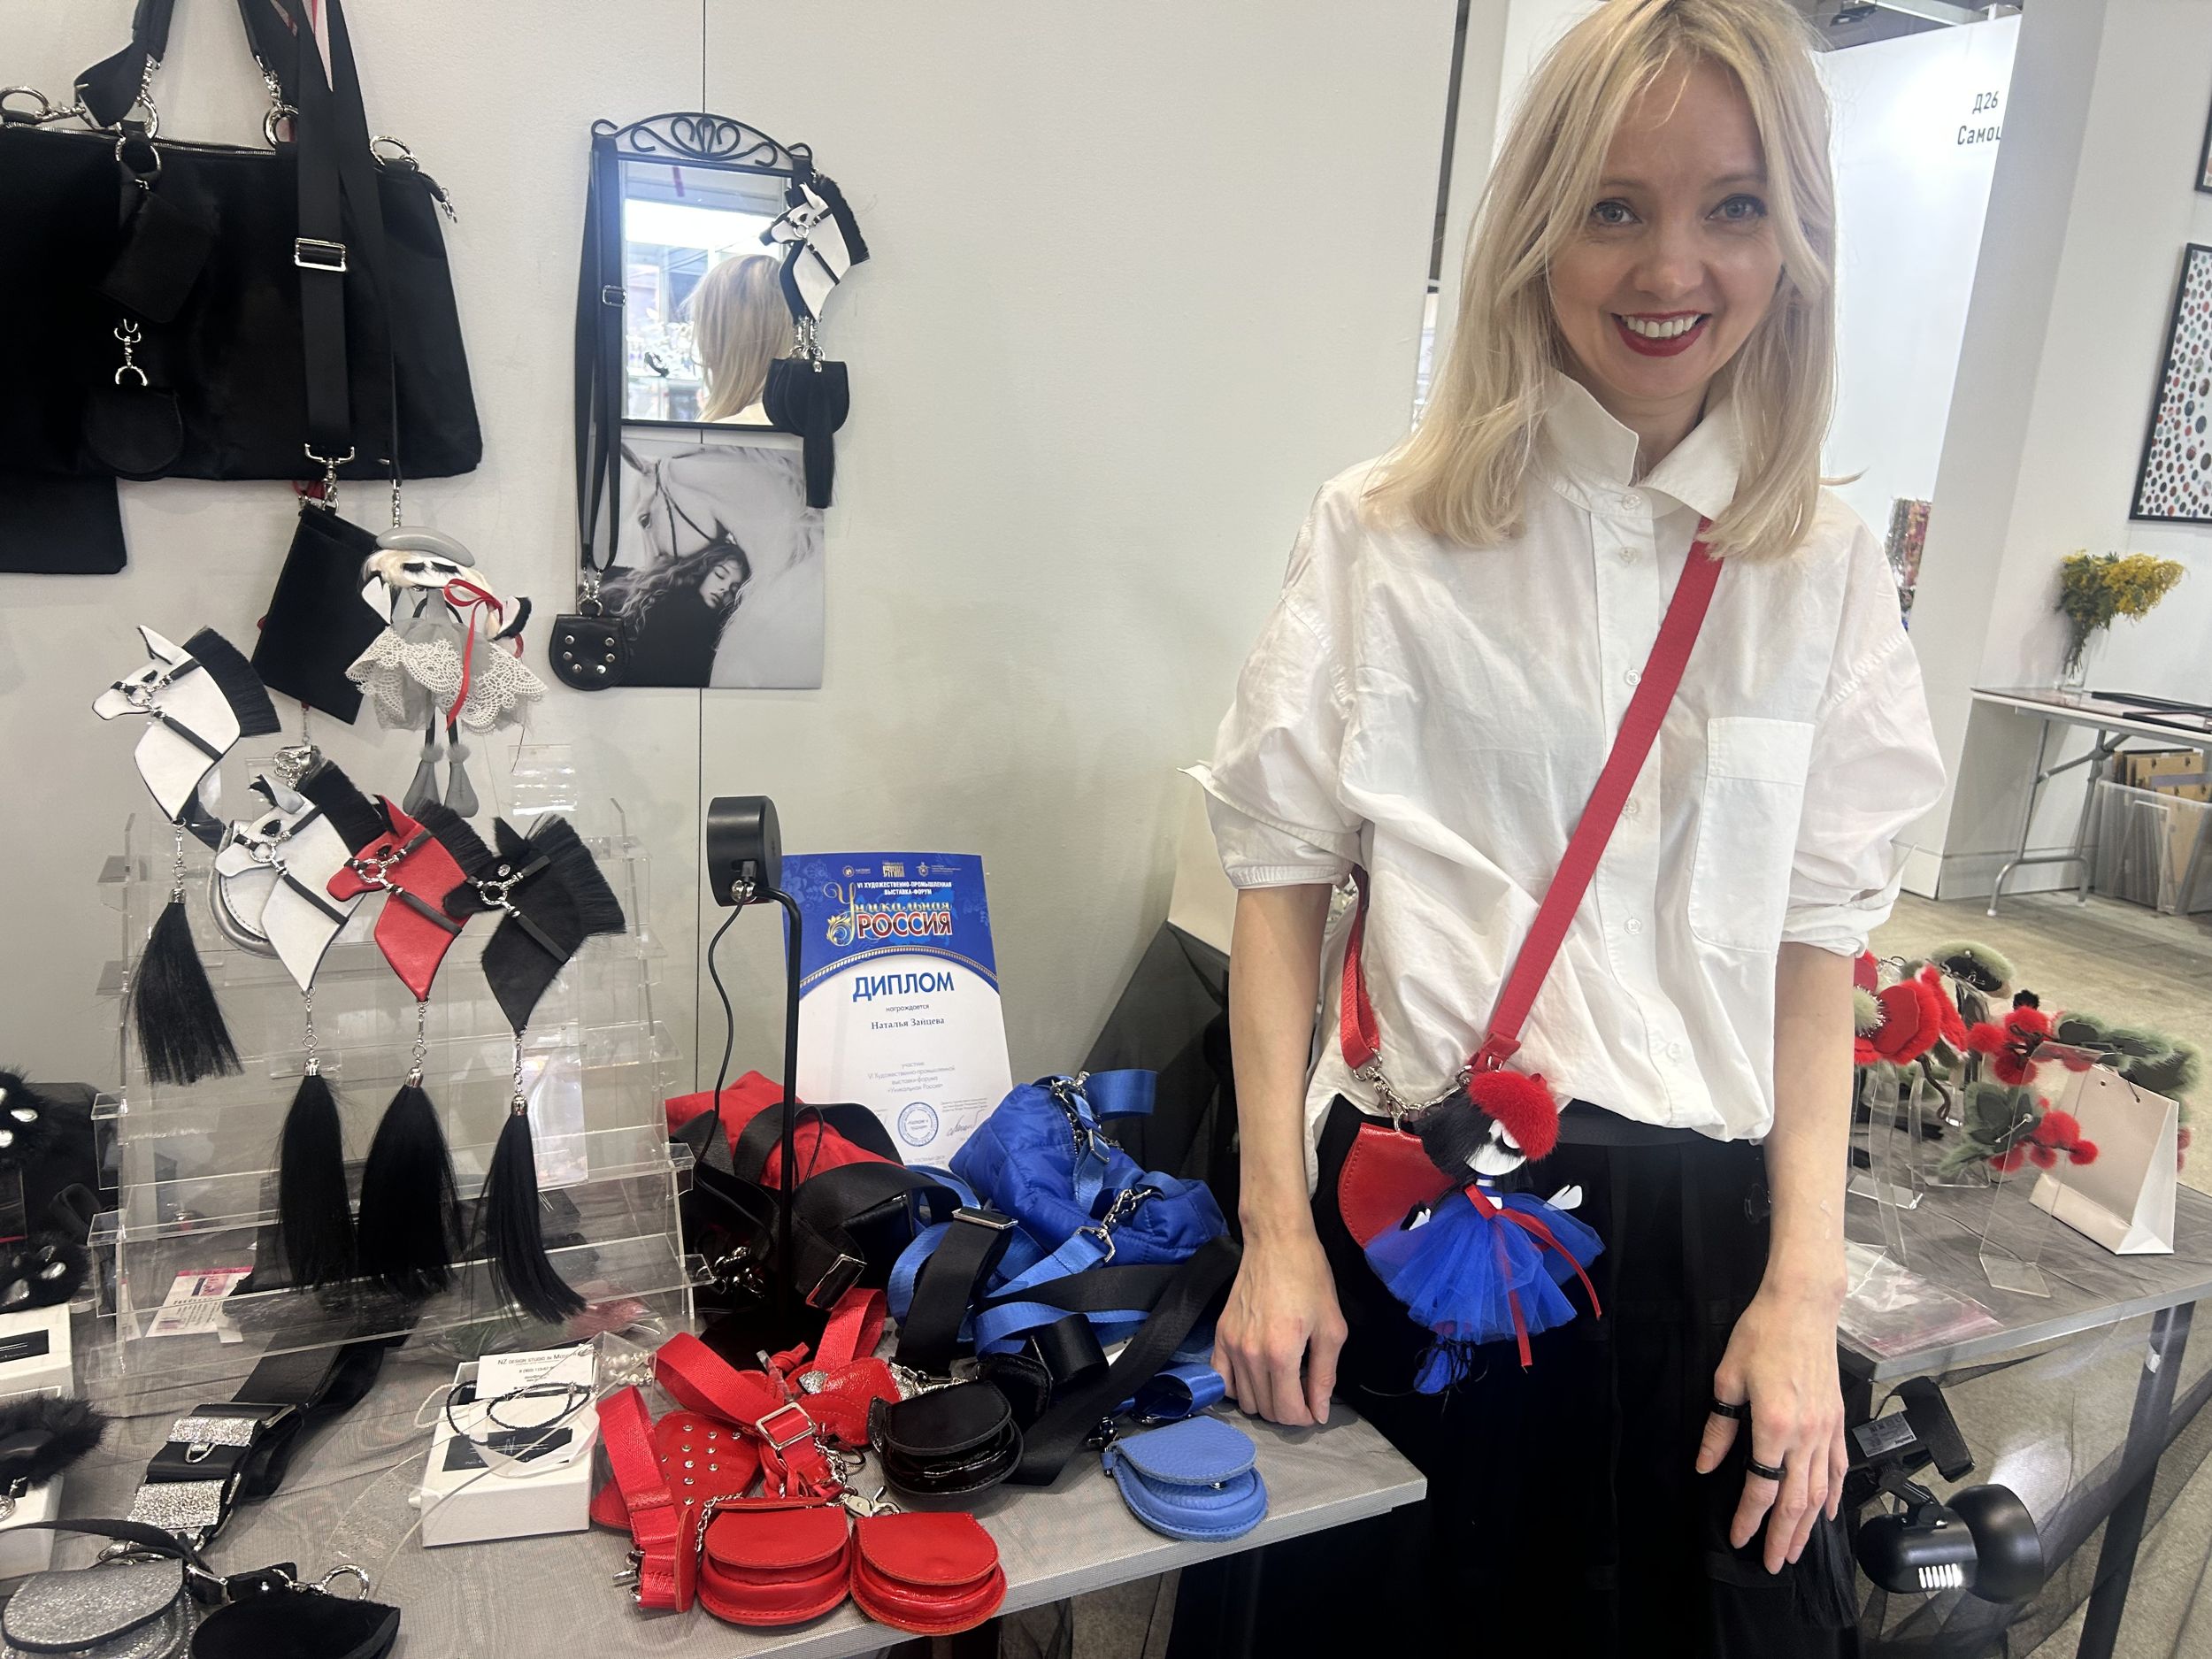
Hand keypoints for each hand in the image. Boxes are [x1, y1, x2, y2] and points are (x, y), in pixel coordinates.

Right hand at [1210, 1223, 1345, 1426]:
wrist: (1276, 1241)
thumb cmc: (1309, 1277)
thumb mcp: (1331, 1327)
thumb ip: (1325, 1375)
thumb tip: (1319, 1413)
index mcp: (1281, 1353)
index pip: (1287, 1410)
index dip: (1305, 1417)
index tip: (1314, 1408)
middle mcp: (1250, 1354)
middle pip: (1265, 1409)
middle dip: (1287, 1410)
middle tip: (1302, 1392)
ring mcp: (1230, 1345)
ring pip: (1243, 1400)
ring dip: (1265, 1401)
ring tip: (1282, 1381)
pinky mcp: (1219, 1334)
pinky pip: (1220, 1379)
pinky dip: (1237, 1388)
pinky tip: (1255, 1377)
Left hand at [1696, 1283, 1847, 1573]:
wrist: (1802, 1307)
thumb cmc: (1760, 1335)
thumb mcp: (1727, 1378)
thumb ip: (1719, 1428)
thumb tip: (1706, 1466)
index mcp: (1774, 1424)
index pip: (1761, 1486)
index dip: (1749, 1516)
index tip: (1738, 1537)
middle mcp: (1806, 1434)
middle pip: (1796, 1500)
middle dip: (1784, 1537)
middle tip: (1774, 1565)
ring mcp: (1826, 1429)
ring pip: (1820, 1491)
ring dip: (1809, 1526)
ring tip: (1798, 1551)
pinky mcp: (1837, 1420)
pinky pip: (1838, 1467)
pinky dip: (1834, 1495)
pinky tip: (1827, 1514)